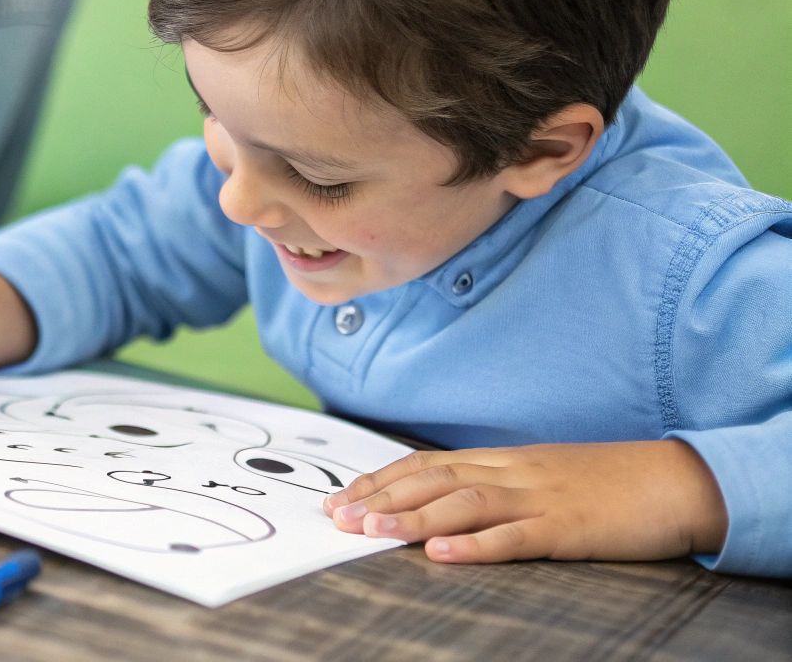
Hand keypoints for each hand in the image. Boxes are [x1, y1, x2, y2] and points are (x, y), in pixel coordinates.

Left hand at [323, 440, 727, 563]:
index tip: (342, 499)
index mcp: (504, 462)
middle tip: (337, 518)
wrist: (679, 480)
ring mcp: (540, 498)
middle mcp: (513, 473)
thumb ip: (497, 486)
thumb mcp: (542, 477)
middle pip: (433, 479)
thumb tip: (445, 502)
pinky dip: (477, 545)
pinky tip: (444, 555)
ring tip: (372, 532)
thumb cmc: (610, 484)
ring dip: (414, 518)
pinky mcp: (570, 528)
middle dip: (381, 498)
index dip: (381, 481)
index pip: (427, 465)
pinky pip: (517, 536)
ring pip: (465, 502)